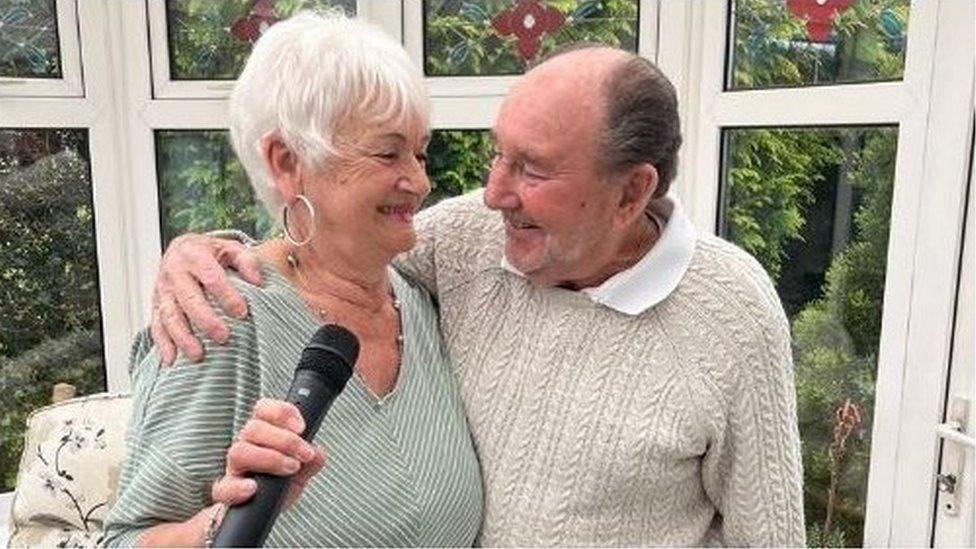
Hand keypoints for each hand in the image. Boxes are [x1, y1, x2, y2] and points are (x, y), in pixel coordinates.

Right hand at [152, 233, 262, 363]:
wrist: (181, 249)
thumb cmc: (211, 253)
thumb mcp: (231, 248)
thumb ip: (247, 261)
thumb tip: (258, 281)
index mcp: (194, 255)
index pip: (212, 277)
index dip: (227, 296)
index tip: (242, 313)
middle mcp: (175, 272)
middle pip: (189, 299)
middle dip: (205, 320)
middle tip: (223, 338)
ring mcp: (162, 290)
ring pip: (170, 315)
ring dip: (183, 337)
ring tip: (197, 356)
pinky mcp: (155, 304)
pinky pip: (157, 325)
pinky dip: (163, 343)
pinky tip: (171, 360)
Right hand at [211, 399, 325, 509]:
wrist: (263, 512)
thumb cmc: (280, 485)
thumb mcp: (302, 471)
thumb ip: (312, 461)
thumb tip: (318, 454)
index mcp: (263, 435)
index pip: (263, 410)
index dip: (282, 413)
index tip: (301, 427)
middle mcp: (247, 447)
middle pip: (253, 428)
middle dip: (285, 440)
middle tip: (305, 454)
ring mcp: (234, 469)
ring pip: (239, 452)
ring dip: (270, 459)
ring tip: (291, 468)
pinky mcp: (227, 492)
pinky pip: (223, 488)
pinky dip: (238, 488)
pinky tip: (253, 488)